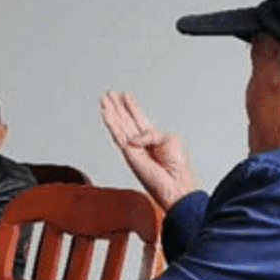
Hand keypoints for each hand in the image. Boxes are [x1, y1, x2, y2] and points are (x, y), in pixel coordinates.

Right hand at [99, 91, 197, 209]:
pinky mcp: (128, 154)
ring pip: (118, 126)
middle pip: (125, 120)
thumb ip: (150, 134)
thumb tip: (133, 139)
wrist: (175, 184)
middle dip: (116, 106)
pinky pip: (117, 135)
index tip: (124, 94)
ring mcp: (132, 148)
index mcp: (152, 138)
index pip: (138, 119)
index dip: (131, 106)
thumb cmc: (176, 166)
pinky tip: (105, 113)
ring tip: (103, 99)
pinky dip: (111, 124)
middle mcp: (140, 142)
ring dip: (110, 112)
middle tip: (107, 94)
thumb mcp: (169, 139)